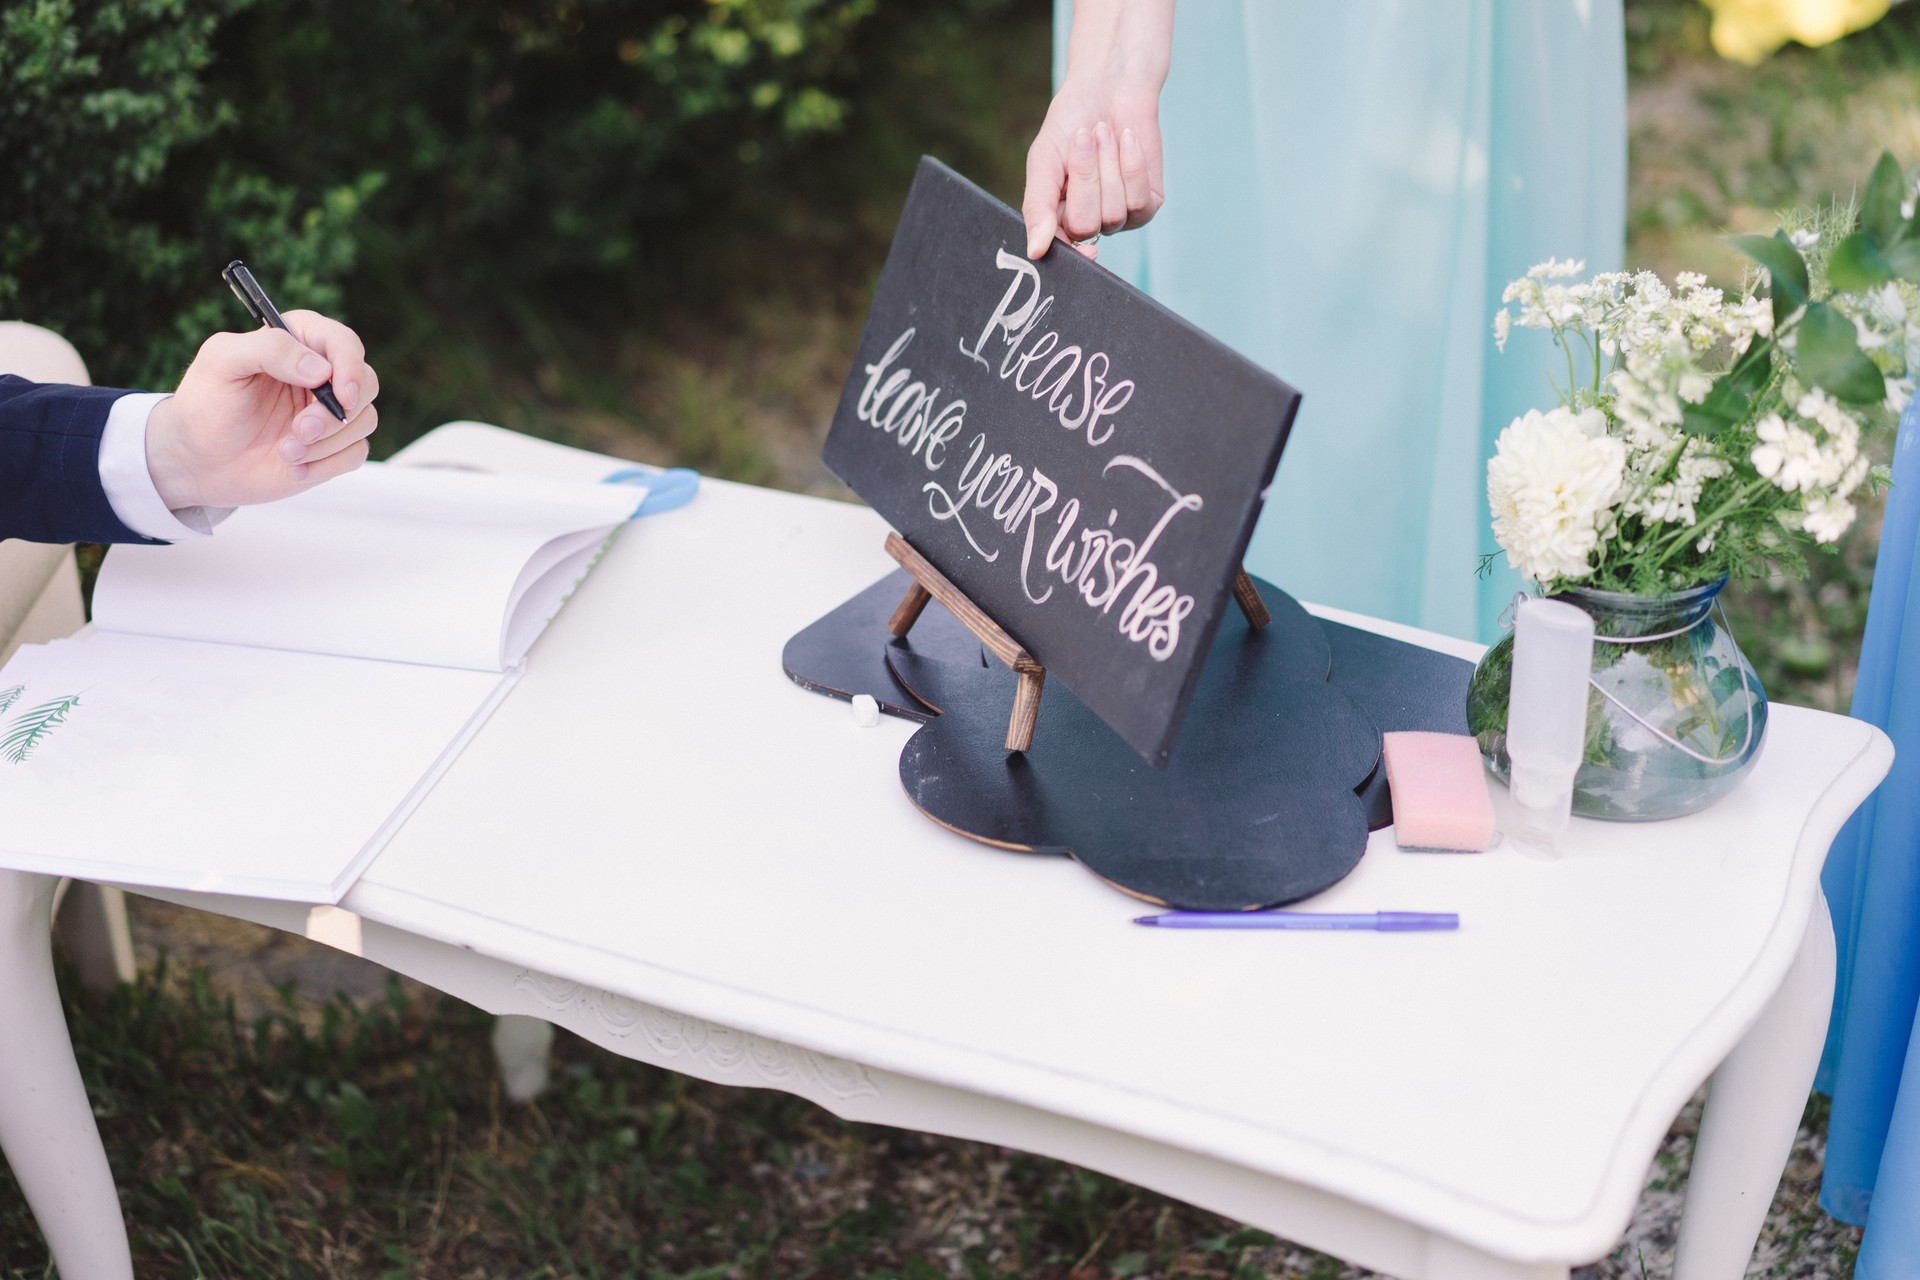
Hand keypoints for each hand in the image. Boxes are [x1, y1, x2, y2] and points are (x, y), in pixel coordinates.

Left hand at [144, 310, 379, 509]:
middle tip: (300, 430)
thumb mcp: (221, 362)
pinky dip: (326, 465)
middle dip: (337, 414)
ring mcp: (328, 412)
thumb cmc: (204, 405)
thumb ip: (269, 349)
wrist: (197, 461)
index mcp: (297, 343)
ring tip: (286, 452)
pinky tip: (293, 467)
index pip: (344, 343)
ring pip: (364, 421)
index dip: (350, 367)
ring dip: (327, 443)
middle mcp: (319, 375)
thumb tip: (321, 370)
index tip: (341, 396)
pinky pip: (355, 454)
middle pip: (365, 383)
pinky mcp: (332, 447)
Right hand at [1021, 0, 1174, 261]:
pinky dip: (1132, 167)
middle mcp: (1089, 223)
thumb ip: (1037, 207)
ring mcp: (1120, 217)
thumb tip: (1034, 251)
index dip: (1070, 253)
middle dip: (1085, 179)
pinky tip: (1127, 140)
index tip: (1081, 247)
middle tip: (1084, 139)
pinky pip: (1140, 202)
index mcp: (1057, 217)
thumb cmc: (1071, 121)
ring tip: (1104, 134)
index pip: (1062, 251)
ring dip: (1109, 166)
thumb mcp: (1043, 162)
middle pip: (1087, 226)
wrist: (1110, 86)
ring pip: (1114, 214)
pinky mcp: (1148, 204)